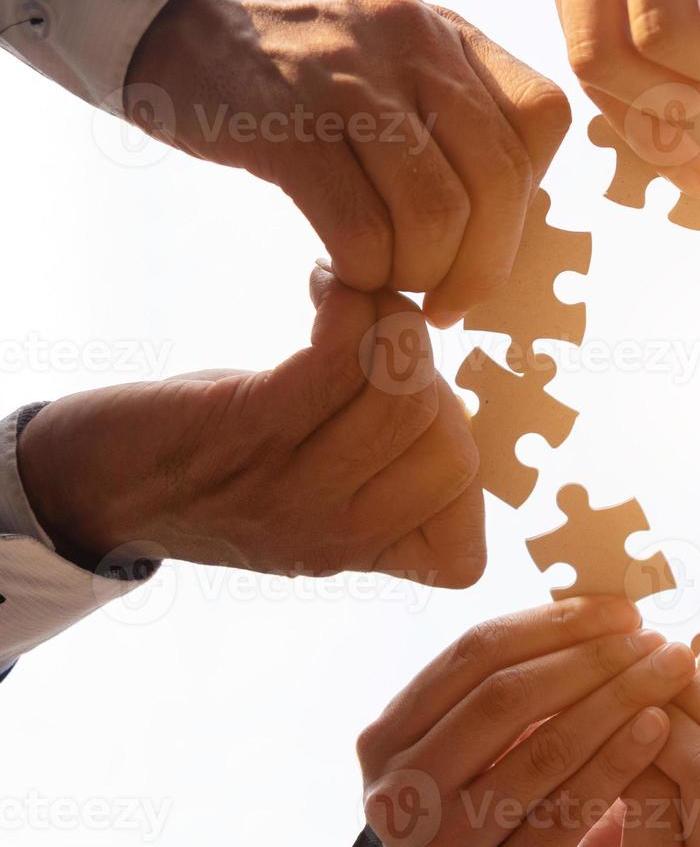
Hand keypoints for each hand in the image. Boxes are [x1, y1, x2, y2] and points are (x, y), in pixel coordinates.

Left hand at [18, 264, 484, 585]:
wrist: (87, 481)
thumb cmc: (221, 466)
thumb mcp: (320, 495)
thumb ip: (389, 472)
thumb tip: (449, 392)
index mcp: (356, 559)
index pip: (465, 551)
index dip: (455, 468)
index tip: (411, 408)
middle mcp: (331, 538)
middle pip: (447, 441)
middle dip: (426, 372)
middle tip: (378, 337)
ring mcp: (289, 491)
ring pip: (405, 393)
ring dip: (388, 319)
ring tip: (354, 298)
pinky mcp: (244, 429)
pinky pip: (343, 357)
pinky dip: (352, 304)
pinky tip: (326, 287)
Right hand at [127, 0, 570, 326]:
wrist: (175, 10)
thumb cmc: (298, 56)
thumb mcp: (396, 50)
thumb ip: (455, 112)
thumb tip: (501, 221)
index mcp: (450, 34)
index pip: (542, 121)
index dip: (526, 200)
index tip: (487, 244)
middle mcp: (413, 48)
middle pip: (498, 182)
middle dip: (482, 265)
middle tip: (447, 302)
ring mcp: (349, 85)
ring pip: (435, 215)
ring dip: (421, 274)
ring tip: (390, 282)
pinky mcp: (285, 130)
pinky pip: (359, 230)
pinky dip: (364, 272)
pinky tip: (343, 271)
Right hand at [356, 598, 697, 846]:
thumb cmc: (487, 804)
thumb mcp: (471, 745)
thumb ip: (509, 685)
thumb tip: (603, 614)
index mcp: (386, 737)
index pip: (474, 652)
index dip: (555, 623)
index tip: (622, 611)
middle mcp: (399, 791)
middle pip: (506, 696)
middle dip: (592, 658)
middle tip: (656, 640)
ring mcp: (439, 844)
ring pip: (542, 750)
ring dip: (617, 700)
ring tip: (668, 674)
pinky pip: (568, 809)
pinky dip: (618, 760)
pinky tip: (657, 727)